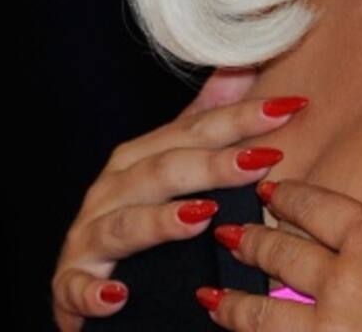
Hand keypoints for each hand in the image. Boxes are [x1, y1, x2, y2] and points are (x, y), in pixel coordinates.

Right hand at [52, 69, 308, 330]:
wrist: (88, 276)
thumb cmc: (141, 210)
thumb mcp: (176, 161)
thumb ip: (208, 116)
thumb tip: (245, 64)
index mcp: (142, 154)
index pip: (198, 129)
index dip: (244, 116)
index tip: (291, 107)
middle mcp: (113, 188)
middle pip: (166, 169)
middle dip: (214, 163)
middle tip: (263, 160)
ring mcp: (89, 235)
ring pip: (125, 223)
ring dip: (161, 222)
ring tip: (203, 215)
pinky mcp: (69, 284)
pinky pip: (76, 288)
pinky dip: (94, 292)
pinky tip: (118, 297)